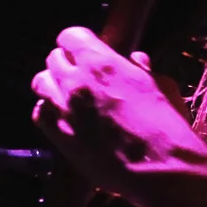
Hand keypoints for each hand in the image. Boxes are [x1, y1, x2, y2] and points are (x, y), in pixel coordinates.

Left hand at [30, 29, 206, 206]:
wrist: (159, 170)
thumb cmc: (166, 126)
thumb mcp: (162, 86)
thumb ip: (142, 69)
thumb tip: (135, 60)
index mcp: (101, 62)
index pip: (71, 36)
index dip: (79, 42)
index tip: (86, 50)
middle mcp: (75, 82)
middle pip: (54, 58)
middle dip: (66, 62)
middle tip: (80, 73)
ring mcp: (63, 110)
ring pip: (40, 83)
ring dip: (53, 84)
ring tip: (68, 94)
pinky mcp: (59, 137)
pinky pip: (39, 114)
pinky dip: (48, 111)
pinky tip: (64, 117)